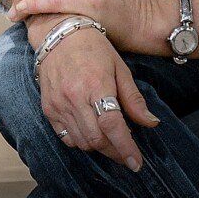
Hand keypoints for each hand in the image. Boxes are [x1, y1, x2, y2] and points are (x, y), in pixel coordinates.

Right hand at [34, 25, 159, 171]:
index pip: (112, 126)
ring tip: (110, 141)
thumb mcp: (120, 69)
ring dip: (98, 147)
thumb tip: (151, 123)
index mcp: (96, 85)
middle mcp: (74, 97)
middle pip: (96, 139)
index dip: (126, 148)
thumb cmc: (93, 48)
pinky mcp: (48, 107)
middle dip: (115, 151)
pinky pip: (64, 136)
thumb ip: (133, 99)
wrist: (57, 33)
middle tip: (126, 153)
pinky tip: (90, 133)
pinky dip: (79, 141)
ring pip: (81, 142)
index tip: (136, 163)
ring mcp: (58, 104)